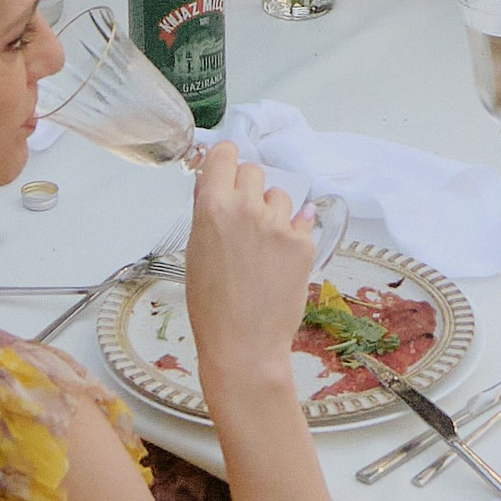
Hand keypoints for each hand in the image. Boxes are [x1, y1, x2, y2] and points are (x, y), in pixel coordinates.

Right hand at [180, 141, 317, 405]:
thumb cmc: (211, 305)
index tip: (226, 171)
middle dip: (247, 188)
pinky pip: (301, 220)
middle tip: (243, 217)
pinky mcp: (304, 242)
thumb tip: (214, 186)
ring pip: (279, 195)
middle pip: (253, 170)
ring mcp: (279, 224)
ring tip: (262, 245)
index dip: (225, 163)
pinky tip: (279, 259)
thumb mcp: (195, 251)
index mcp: (213, 207)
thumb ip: (207, 212)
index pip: (225, 154)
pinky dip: (292, 233)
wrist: (244, 345)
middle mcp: (247, 208)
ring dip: (272, 211)